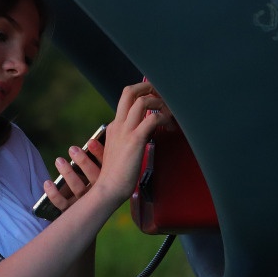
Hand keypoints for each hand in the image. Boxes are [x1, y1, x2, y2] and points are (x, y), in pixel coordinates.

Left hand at [40, 137, 104, 212]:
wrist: (87, 219)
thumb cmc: (93, 187)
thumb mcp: (100, 173)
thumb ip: (100, 158)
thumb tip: (91, 141)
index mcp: (110, 184)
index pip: (108, 168)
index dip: (99, 154)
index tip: (90, 142)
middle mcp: (100, 196)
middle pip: (94, 179)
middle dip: (83, 162)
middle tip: (72, 149)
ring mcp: (85, 206)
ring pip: (78, 190)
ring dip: (68, 174)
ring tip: (59, 160)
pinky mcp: (71, 213)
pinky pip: (63, 204)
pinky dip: (54, 194)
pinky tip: (47, 182)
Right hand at [94, 81, 171, 203]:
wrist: (107, 190)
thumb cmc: (116, 177)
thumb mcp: (120, 152)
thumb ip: (129, 141)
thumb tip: (145, 135)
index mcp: (115, 127)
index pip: (127, 100)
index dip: (144, 96)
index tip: (158, 102)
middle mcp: (118, 125)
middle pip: (129, 91)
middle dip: (148, 86)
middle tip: (163, 94)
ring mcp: (125, 131)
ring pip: (141, 101)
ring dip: (159, 102)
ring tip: (169, 112)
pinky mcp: (134, 140)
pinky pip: (152, 119)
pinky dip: (164, 118)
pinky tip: (170, 127)